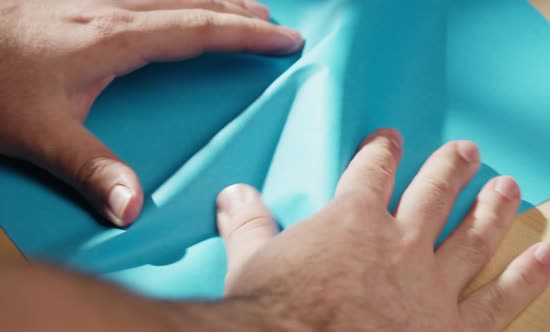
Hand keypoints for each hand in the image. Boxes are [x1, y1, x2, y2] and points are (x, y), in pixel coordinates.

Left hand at [0, 0, 302, 225]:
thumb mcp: (38, 133)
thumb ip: (90, 169)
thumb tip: (133, 210)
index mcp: (115, 38)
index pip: (200, 28)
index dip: (248, 33)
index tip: (284, 39)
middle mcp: (112, 8)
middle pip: (195, 1)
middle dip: (242, 11)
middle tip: (275, 24)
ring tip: (244, 6)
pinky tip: (175, 0)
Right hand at [216, 128, 549, 331]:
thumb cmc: (276, 313)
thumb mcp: (251, 263)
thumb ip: (249, 225)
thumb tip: (234, 195)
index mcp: (352, 221)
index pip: (371, 171)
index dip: (382, 151)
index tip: (390, 140)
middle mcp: (399, 243)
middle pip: (434, 193)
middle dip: (451, 169)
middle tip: (467, 152)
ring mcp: (431, 284)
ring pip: (472, 235)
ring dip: (492, 208)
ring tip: (508, 186)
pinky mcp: (451, 326)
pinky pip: (497, 298)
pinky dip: (523, 275)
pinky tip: (543, 254)